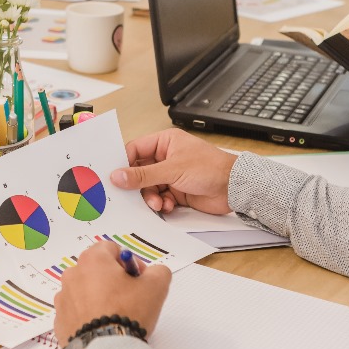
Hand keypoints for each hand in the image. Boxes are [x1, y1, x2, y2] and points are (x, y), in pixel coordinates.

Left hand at [53, 241, 171, 346]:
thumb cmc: (129, 312)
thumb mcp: (156, 286)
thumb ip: (158, 271)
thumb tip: (152, 273)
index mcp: (92, 260)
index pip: (111, 249)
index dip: (129, 263)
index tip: (139, 281)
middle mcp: (72, 275)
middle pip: (96, 270)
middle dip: (113, 280)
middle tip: (129, 298)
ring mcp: (63, 298)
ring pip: (85, 291)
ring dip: (99, 298)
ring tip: (114, 316)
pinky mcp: (59, 320)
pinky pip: (76, 312)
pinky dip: (87, 316)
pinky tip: (101, 328)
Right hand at [110, 129, 236, 214]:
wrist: (235, 188)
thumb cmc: (210, 168)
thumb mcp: (172, 170)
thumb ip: (143, 175)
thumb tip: (117, 176)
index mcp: (164, 142)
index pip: (135, 150)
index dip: (124, 163)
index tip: (114, 177)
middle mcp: (166, 157)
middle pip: (140, 172)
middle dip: (138, 186)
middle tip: (132, 196)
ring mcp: (171, 175)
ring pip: (149, 188)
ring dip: (151, 198)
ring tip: (158, 204)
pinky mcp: (177, 191)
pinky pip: (160, 198)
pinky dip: (162, 204)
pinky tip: (169, 206)